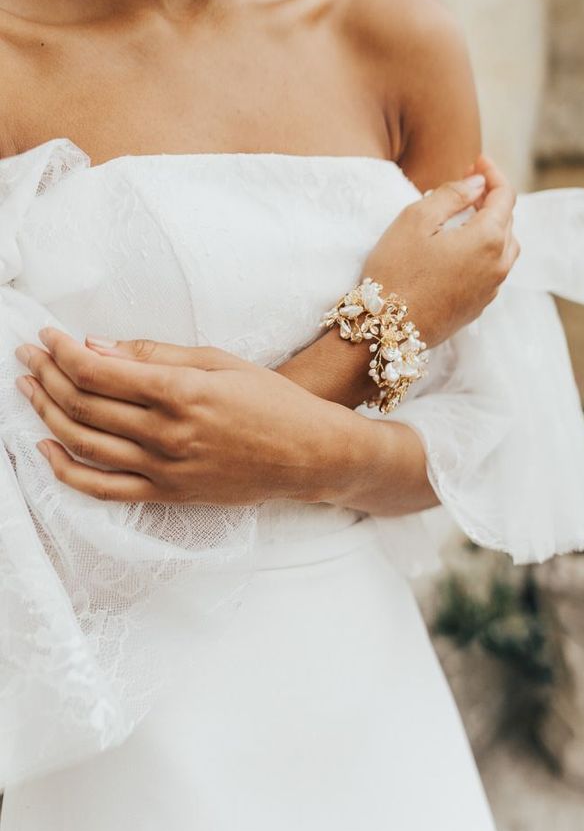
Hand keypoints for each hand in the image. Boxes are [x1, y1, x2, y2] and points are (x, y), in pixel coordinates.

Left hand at [14, 329, 349, 504]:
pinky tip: (45, 449)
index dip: (62, 351)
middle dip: (46, 374)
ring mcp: (165, 469)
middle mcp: (167, 433)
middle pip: (83, 404)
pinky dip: (66, 472)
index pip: (98, 371)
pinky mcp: (168, 495)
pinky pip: (103, 489)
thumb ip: (157, 354)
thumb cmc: (272, 402)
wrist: (310, 455)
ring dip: (46, 414)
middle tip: (27, 354)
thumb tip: (98, 346)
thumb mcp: (220, 361)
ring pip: (83, 443)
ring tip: (28, 390)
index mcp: (181, 391)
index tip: (47, 335)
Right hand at [362, 155, 519, 346]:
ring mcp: (490, 290)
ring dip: (491, 226)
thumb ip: (452, 194)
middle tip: (467, 184)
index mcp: (488, 239)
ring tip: (467, 215)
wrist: (387, 329)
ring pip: (504, 248)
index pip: (505, 196)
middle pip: (507, 222)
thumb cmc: (396, 271)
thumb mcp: (417, 219)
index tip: (477, 162)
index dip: (493, 174)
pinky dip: (484, 251)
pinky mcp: (478, 307)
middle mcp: (498, 265)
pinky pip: (492, 271)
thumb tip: (478, 184)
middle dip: (491, 199)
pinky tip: (460, 248)